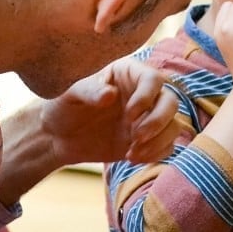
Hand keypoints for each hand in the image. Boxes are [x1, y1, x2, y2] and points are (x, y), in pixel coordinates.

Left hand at [40, 56, 182, 165]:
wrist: (58, 136)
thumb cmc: (63, 106)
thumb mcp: (69, 94)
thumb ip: (89, 91)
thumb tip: (110, 94)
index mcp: (127, 73)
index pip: (153, 79)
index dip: (147, 98)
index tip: (128, 114)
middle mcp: (142, 93)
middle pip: (171, 102)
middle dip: (158, 122)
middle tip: (135, 137)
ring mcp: (147, 118)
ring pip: (174, 125)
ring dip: (158, 141)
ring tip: (132, 152)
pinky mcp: (147, 140)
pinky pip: (167, 146)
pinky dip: (156, 154)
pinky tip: (131, 157)